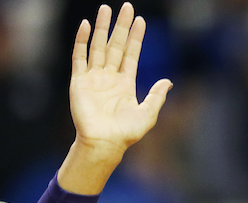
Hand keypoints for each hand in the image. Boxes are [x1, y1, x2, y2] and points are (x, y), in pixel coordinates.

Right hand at [67, 3, 171, 165]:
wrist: (104, 143)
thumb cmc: (126, 133)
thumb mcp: (148, 114)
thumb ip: (156, 96)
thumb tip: (168, 81)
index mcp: (126, 83)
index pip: (131, 54)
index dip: (136, 38)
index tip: (140, 21)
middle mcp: (109, 77)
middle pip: (116, 45)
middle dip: (121, 26)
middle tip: (126, 7)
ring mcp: (94, 77)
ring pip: (98, 46)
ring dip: (102, 28)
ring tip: (106, 9)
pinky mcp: (79, 81)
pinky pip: (80, 57)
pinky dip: (82, 41)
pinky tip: (87, 26)